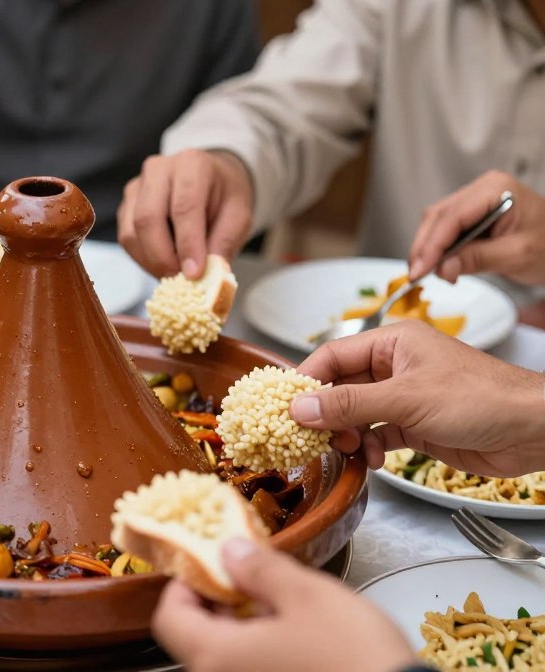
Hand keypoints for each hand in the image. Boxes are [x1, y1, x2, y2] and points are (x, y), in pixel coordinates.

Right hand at [117, 150, 252, 278]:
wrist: (211, 181)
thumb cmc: (225, 197)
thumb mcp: (239, 217)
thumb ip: (224, 244)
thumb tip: (208, 277)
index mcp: (192, 165)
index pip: (183, 207)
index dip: (187, 244)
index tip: (194, 273)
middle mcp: (158, 170)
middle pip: (148, 218)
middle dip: (163, 257)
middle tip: (181, 280)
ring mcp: (136, 187)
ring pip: (132, 232)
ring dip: (152, 262)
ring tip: (175, 274)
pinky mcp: (126, 206)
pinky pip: (126, 239)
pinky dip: (143, 259)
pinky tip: (163, 263)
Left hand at [152, 538, 413, 671]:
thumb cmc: (352, 656)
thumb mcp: (306, 595)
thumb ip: (259, 570)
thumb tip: (226, 550)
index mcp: (216, 656)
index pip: (170, 616)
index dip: (184, 583)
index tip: (210, 561)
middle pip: (196, 636)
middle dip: (219, 601)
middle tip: (252, 577)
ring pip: (225, 655)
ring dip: (243, 625)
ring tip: (281, 604)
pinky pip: (250, 668)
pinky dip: (261, 649)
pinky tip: (296, 636)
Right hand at [291, 321, 544, 475]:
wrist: (533, 430)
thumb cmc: (480, 397)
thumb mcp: (405, 399)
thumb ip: (349, 404)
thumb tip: (299, 408)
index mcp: (392, 343)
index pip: (333, 356)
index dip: (306, 380)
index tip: (283, 405)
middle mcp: (395, 366)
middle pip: (341, 387)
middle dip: (327, 413)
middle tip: (311, 436)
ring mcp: (405, 396)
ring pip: (357, 414)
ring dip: (349, 434)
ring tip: (350, 449)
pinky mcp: (416, 424)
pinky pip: (377, 434)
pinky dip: (370, 448)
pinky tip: (374, 460)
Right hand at [409, 170, 544, 284]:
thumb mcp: (516, 255)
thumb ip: (477, 259)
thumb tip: (443, 268)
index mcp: (496, 189)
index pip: (452, 216)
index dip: (431, 245)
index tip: (419, 270)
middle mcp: (481, 189)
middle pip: (438, 217)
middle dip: (426, 247)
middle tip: (419, 275)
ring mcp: (475, 200)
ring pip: (437, 223)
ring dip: (430, 249)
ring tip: (432, 273)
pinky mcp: (472, 214)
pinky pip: (446, 229)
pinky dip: (440, 249)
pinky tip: (442, 265)